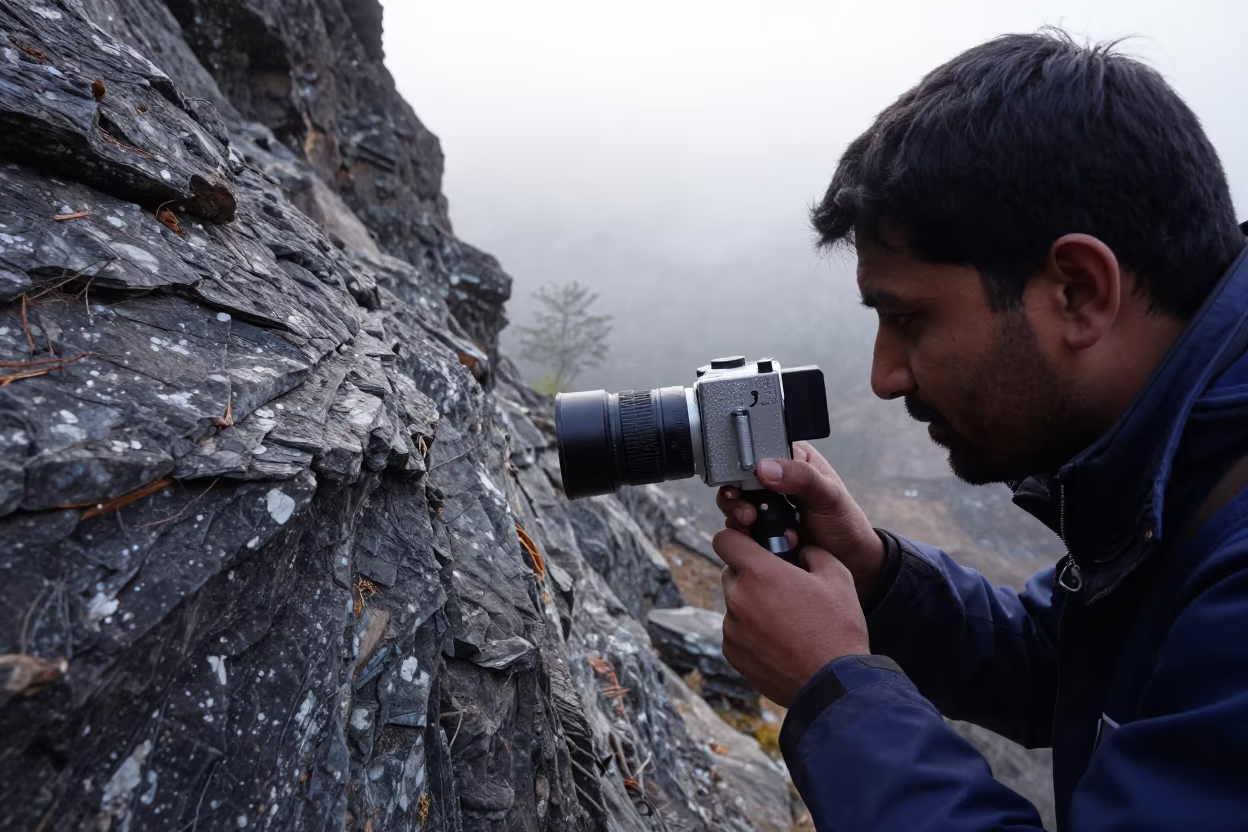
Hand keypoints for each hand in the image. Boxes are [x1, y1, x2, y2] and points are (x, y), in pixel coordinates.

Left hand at [716, 529, 868, 706]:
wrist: (832, 684)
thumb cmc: (837, 629)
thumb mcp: (837, 576)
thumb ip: (812, 552)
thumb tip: (799, 549)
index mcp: (760, 573)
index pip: (725, 540)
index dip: (737, 539)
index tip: (749, 546)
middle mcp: (738, 598)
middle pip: (732, 573)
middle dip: (752, 575)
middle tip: (781, 587)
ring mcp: (732, 628)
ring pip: (736, 604)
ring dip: (753, 605)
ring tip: (786, 621)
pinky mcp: (732, 653)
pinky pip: (736, 631)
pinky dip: (751, 632)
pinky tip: (779, 641)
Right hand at [717, 441, 886, 600]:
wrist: (849, 561)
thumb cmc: (845, 523)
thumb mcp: (829, 496)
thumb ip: (802, 477)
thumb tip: (766, 468)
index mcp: (792, 458)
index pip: (760, 451)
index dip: (749, 464)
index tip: (747, 479)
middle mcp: (775, 478)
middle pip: (740, 477)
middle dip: (739, 494)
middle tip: (749, 510)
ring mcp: (765, 503)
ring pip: (735, 502)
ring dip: (739, 514)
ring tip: (752, 522)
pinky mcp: (759, 526)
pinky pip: (739, 526)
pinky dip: (744, 533)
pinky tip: (760, 538)